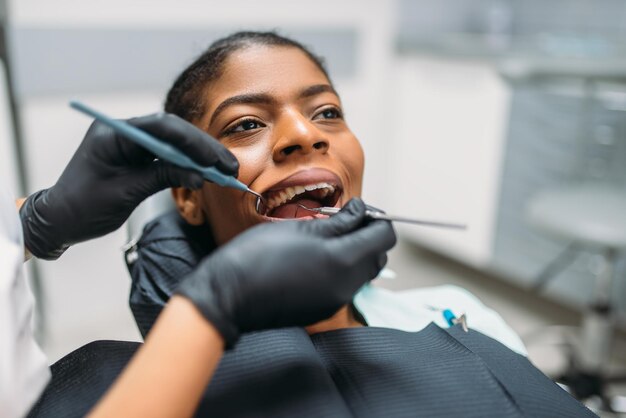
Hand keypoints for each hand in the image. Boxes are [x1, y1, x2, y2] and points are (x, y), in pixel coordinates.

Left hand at [20, 113, 237, 258]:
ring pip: (174, 144)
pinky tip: (207, 175)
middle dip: (203, 149)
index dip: (192, 142)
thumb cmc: (82, 207)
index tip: (213, 159)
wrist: (59, 220)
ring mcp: (132, 144)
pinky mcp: (138, 158)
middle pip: (173, 133)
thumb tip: (199, 177)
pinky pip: (168, 157)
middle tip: (228, 166)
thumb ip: (161, 178)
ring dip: (200, 157)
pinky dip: (188, 166)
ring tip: (225, 172)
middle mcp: (125, 132)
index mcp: (114, 133)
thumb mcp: (124, 192)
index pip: (161, 127)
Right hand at [175, 198, 396, 347]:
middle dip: (368, 236)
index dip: (375, 218)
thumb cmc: (259, 255)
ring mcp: (335, 300)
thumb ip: (339, 222)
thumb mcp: (301, 228)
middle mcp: (346, 285)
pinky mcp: (323, 309)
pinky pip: (345, 286)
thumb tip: (360, 211)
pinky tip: (315, 258)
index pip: (384, 237)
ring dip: (355, 253)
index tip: (356, 210)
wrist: (229, 295)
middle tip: (342, 220)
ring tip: (326, 238)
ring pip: (363, 273)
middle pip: (377, 256)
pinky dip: (341, 269)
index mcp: (344, 260)